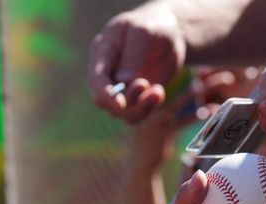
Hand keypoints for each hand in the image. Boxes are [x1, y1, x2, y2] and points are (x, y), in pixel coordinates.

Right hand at [89, 2, 185, 122]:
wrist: (169, 34)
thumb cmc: (153, 26)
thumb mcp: (144, 32)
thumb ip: (133, 54)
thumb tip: (123, 80)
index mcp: (101, 52)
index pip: (96, 78)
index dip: (105, 93)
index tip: (120, 103)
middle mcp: (105, 74)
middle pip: (103, 101)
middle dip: (125, 100)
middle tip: (146, 84)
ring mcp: (118, 88)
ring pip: (120, 112)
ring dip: (140, 106)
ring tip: (158, 91)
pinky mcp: (133, 99)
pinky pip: (135, 114)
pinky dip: (148, 108)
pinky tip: (159, 92)